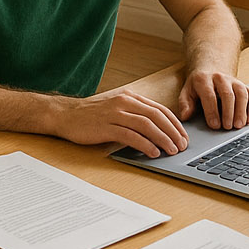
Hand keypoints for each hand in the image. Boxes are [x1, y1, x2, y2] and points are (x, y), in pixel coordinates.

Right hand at [49, 85, 188, 156]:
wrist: (65, 114)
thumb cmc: (91, 114)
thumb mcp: (116, 107)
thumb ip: (134, 113)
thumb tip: (157, 128)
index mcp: (129, 96)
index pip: (159, 109)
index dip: (174, 123)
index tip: (183, 136)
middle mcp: (124, 102)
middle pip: (156, 116)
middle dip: (173, 132)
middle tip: (182, 146)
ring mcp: (114, 114)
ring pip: (146, 125)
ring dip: (162, 139)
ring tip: (172, 150)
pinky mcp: (106, 127)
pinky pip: (130, 135)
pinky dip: (145, 144)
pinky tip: (153, 152)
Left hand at [177, 69, 248, 130]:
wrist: (209, 70)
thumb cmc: (198, 86)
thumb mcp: (187, 92)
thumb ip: (185, 104)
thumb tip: (185, 116)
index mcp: (203, 79)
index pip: (209, 96)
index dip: (212, 111)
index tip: (214, 125)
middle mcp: (219, 77)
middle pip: (227, 94)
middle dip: (228, 112)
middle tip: (227, 127)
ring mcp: (233, 80)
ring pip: (241, 94)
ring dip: (241, 111)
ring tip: (238, 125)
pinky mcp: (243, 84)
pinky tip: (248, 120)